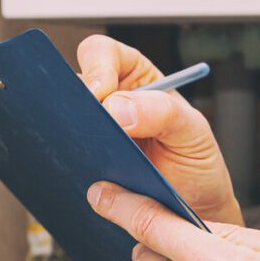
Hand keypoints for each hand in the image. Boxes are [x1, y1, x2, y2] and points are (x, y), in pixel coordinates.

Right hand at [77, 35, 242, 224]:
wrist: (196, 208)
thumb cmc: (196, 162)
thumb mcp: (193, 130)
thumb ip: (163, 112)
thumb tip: (115, 107)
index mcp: (136, 78)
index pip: (102, 53)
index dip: (97, 67)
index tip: (101, 95)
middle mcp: (108, 100)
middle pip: (73, 84)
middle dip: (75, 101)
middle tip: (88, 127)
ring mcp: (93, 133)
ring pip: (62, 121)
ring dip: (69, 134)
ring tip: (89, 153)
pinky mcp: (85, 164)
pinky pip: (65, 156)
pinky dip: (69, 163)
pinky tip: (84, 173)